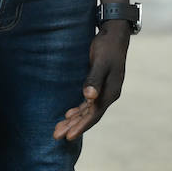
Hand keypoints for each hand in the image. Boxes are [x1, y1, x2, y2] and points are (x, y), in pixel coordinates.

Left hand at [53, 24, 129, 140]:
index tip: (68, 136)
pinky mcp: (99, 85)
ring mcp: (104, 90)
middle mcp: (109, 94)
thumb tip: (89, 97)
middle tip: (56, 136)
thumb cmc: (107, 46)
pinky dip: (79, 110)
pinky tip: (69, 114)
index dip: (81, 126)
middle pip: (90, 115)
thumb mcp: (100, 62)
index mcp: (111, 92)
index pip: (95, 114)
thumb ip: (94, 79)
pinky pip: (88, 103)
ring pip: (88, 110)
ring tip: (58, 129)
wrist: (115, 34)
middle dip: (74, 126)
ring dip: (74, 120)